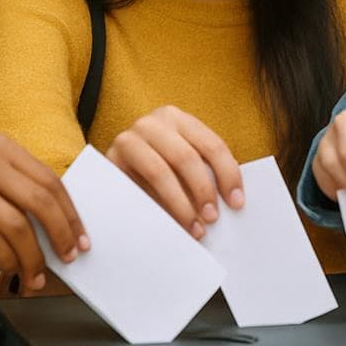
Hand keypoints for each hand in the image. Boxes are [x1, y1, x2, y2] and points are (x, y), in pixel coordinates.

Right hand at [0, 133, 87, 289]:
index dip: (70, 213)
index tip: (82, 240)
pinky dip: (8, 261)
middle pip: (38, 198)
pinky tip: (11, 272)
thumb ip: (26, 204)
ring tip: (36, 277)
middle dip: (60, 234)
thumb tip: (69, 231)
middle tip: (68, 259)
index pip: (48, 180)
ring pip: (16, 224)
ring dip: (33, 257)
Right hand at [107, 106, 242, 237]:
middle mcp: (152, 123)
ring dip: (181, 204)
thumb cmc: (156, 169)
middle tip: (211, 218)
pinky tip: (168, 223)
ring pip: (161, 172)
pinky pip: (137, 186)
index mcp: (178, 118)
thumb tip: (233, 201)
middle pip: (187, 157)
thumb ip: (203, 172)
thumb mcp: (181, 163)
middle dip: (203, 191)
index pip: (212, 145)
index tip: (237, 203)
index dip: (228, 175)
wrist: (109, 173)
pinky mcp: (111, 160)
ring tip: (193, 227)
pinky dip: (156, 206)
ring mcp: (130, 139)